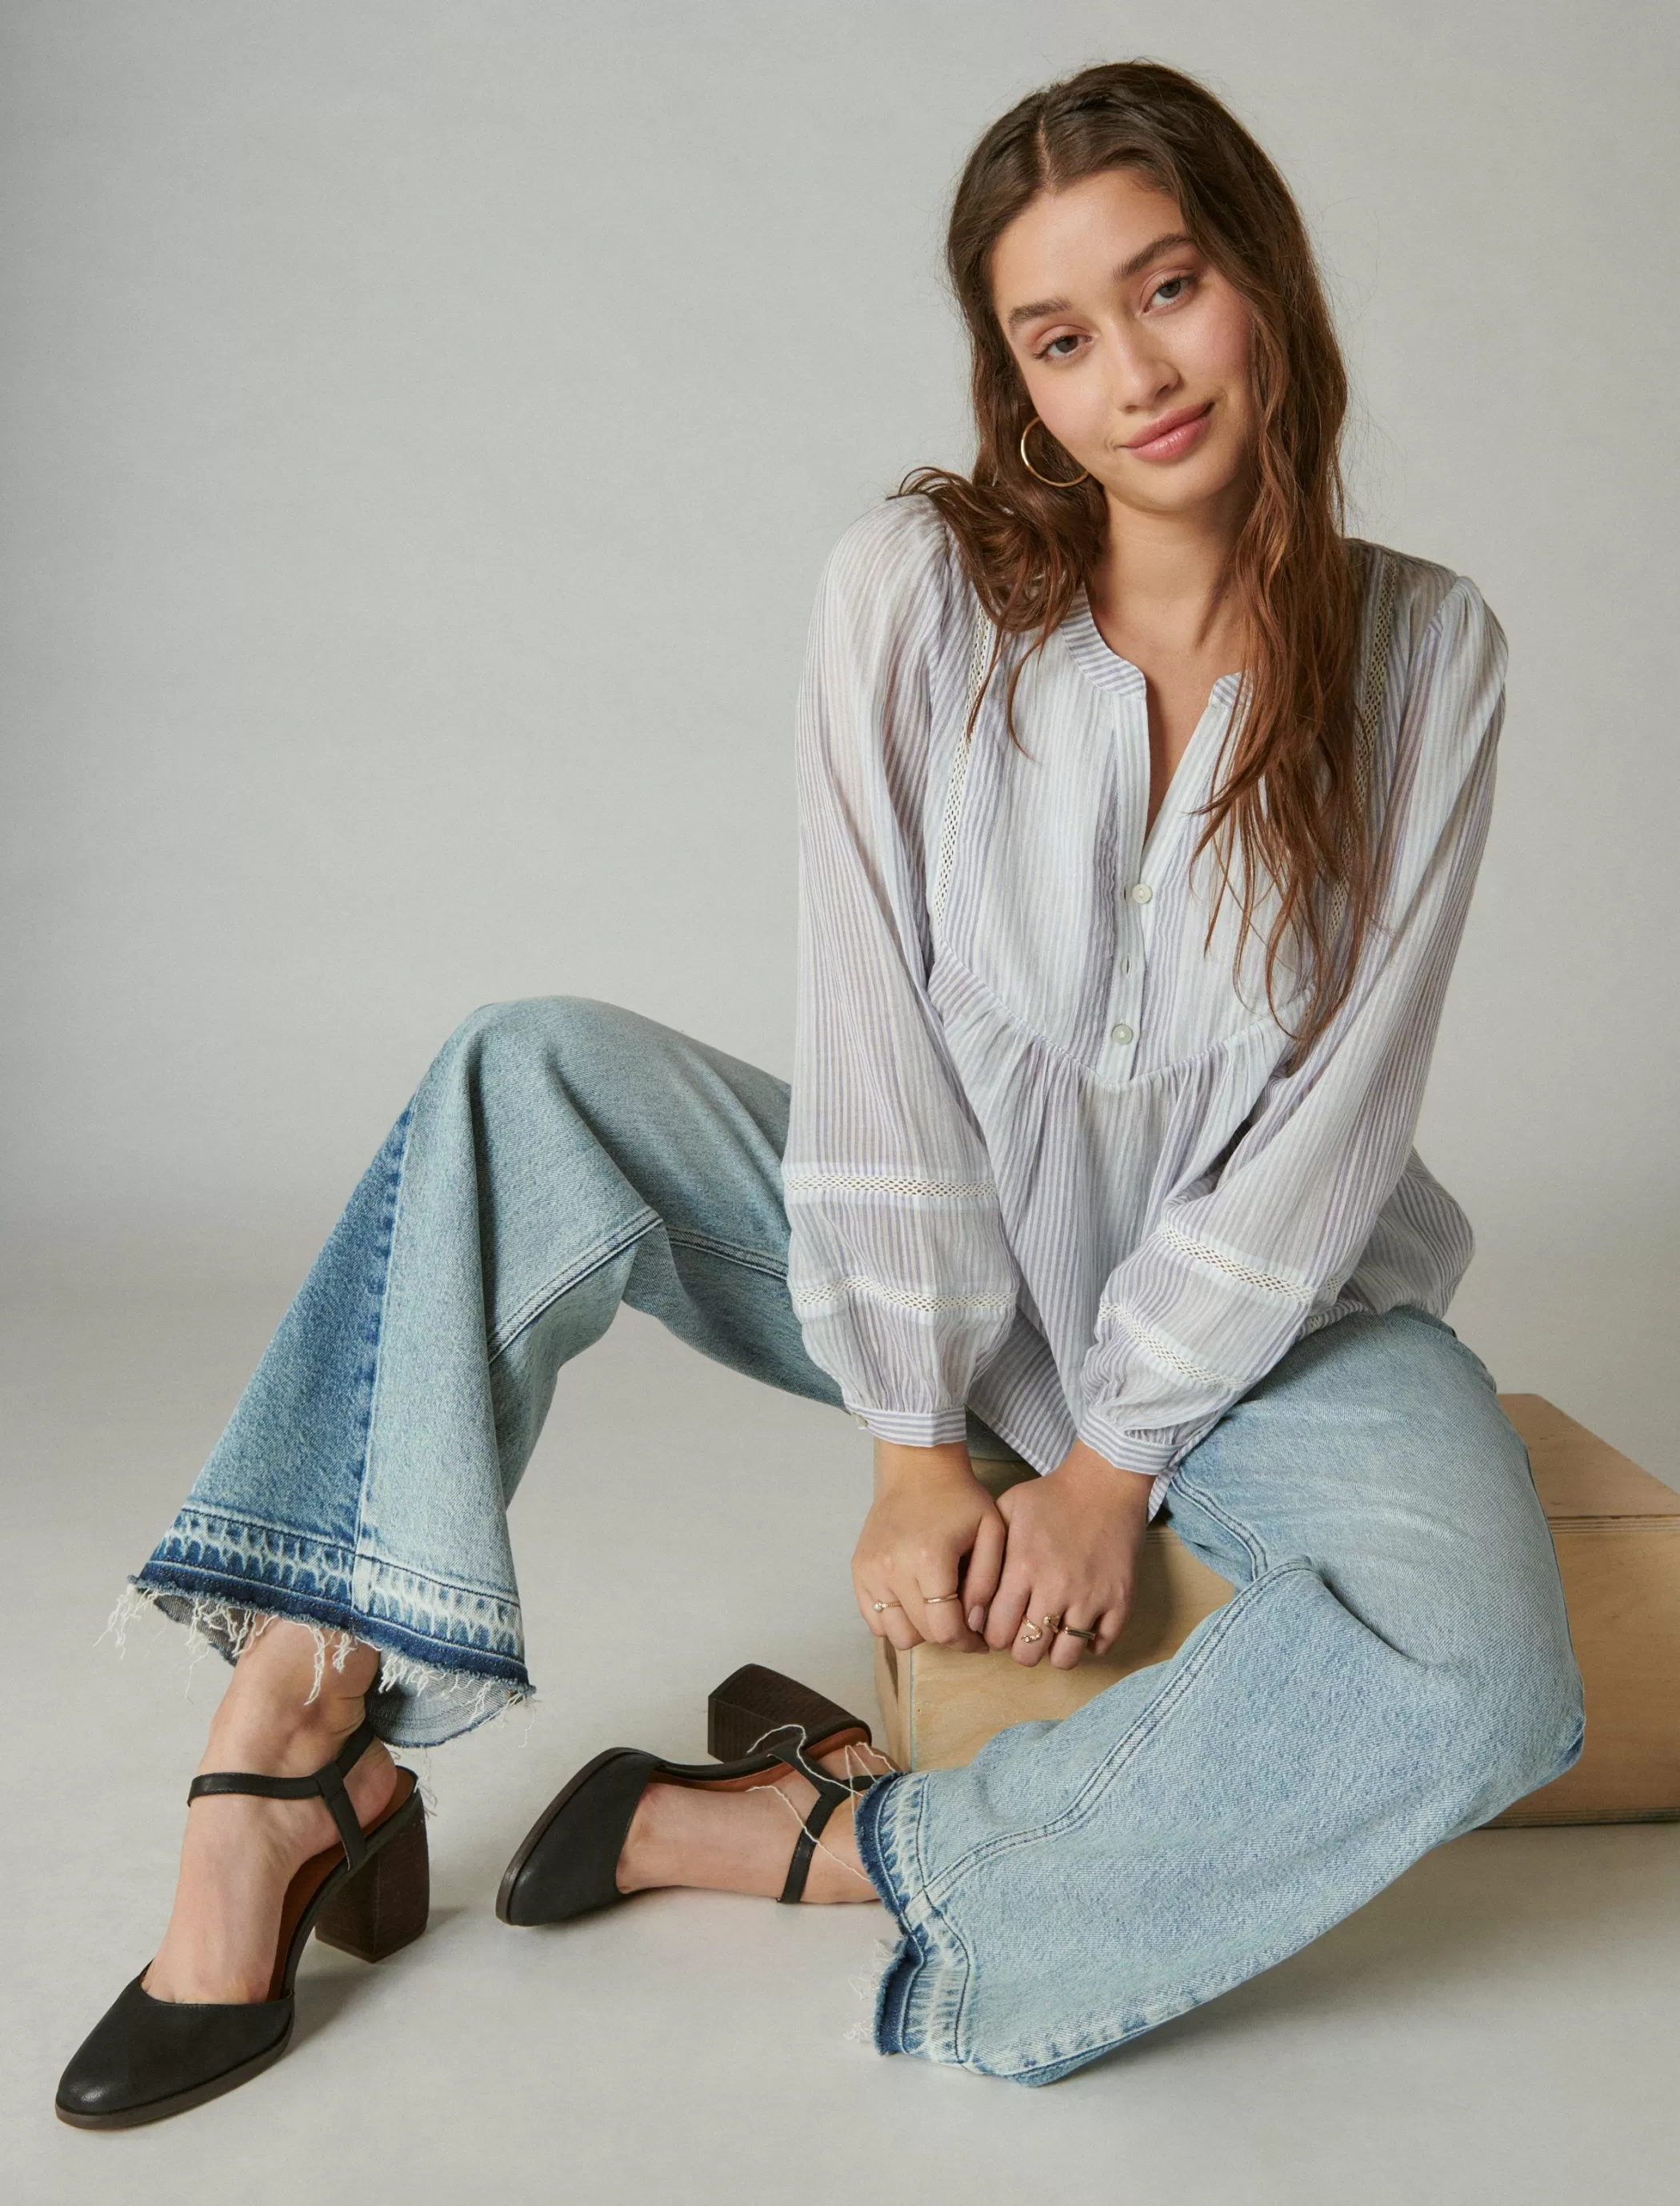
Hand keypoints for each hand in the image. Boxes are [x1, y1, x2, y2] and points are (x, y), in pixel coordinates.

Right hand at [851, 1440, 1003, 1653]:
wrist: (919, 1470)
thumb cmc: (961, 1500)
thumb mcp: (991, 1533)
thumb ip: (987, 1582)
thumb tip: (974, 1624)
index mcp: (929, 1559)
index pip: (945, 1629)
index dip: (967, 1642)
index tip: (980, 1638)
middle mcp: (893, 1568)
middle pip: (922, 1634)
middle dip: (949, 1636)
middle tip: (963, 1624)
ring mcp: (870, 1570)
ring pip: (895, 1634)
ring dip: (920, 1631)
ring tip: (937, 1611)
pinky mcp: (859, 1570)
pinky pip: (874, 1620)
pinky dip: (895, 1621)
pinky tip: (914, 1604)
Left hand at [967, 1440, 1152, 1666]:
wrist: (1105, 1482)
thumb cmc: (1052, 1495)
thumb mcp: (1007, 1509)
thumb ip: (985, 1552)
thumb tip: (968, 1595)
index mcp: (1022, 1568)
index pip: (996, 1631)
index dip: (993, 1634)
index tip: (999, 1625)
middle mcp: (1055, 1589)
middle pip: (1027, 1653)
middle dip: (1020, 1648)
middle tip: (1025, 1632)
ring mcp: (1090, 1597)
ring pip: (1065, 1658)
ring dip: (1055, 1651)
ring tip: (1053, 1633)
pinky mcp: (1120, 1600)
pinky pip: (1102, 1645)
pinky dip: (1090, 1643)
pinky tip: (1082, 1625)